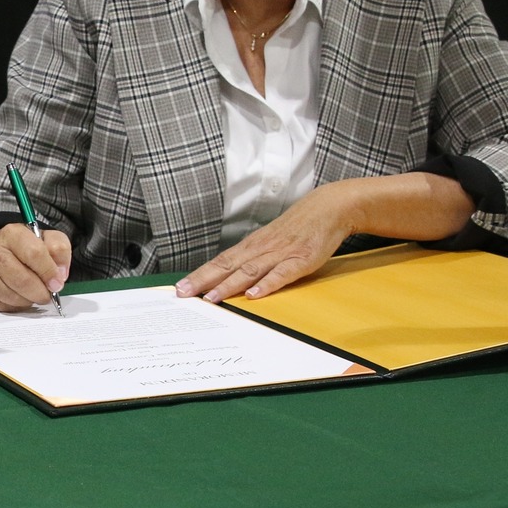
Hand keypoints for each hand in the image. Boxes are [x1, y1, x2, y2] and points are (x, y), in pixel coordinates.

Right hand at [0, 223, 71, 311]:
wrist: (0, 248)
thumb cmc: (26, 245)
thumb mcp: (48, 238)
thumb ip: (59, 251)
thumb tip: (59, 276)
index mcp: (12, 233)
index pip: (34, 254)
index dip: (49, 273)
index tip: (56, 284)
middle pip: (21, 280)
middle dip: (39, 293)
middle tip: (47, 295)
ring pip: (10, 296)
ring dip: (27, 301)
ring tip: (32, 295)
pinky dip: (13, 306)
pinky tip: (19, 298)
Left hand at [176, 185, 355, 301]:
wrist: (327, 209)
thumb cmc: (295, 228)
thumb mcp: (268, 241)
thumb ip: (251, 260)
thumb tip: (229, 277)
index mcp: (251, 246)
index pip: (219, 262)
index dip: (199, 275)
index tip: (180, 288)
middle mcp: (261, 248)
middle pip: (226, 266)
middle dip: (203, 281)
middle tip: (183, 294)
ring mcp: (280, 254)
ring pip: (249, 270)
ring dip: (229, 285)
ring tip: (211, 299)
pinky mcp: (300, 259)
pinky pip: (282, 274)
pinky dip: (267, 284)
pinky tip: (255, 295)